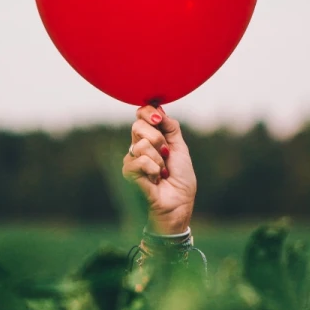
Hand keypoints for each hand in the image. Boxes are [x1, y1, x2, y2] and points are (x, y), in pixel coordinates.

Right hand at [122, 105, 196, 234]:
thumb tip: (159, 108)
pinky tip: (156, 179)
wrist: (179, 202)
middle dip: (158, 139)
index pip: (141, 115)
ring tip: (162, 172)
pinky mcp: (128, 173)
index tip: (158, 118)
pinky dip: (152, 169)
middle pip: (138, 125)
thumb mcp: (180, 147)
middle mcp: (138, 145)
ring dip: (158, 159)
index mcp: (151, 137)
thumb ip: (170, 127)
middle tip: (166, 154)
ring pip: (140, 145)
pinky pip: (138, 161)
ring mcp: (132, 159)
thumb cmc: (181, 178)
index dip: (148, 112)